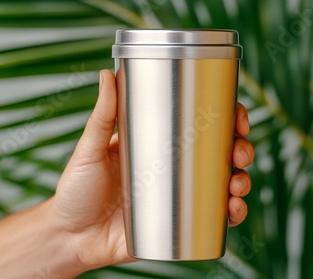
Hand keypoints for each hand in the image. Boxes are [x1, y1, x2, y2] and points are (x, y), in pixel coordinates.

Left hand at [50, 69, 254, 270]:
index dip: (226, 119)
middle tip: (240, 153)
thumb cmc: (75, 192)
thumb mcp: (89, 150)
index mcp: (157, 146)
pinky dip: (231, 215)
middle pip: (219, 154)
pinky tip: (233, 211)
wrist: (71, 238)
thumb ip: (100, 117)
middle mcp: (173, 169)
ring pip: (223, 185)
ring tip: (237, 185)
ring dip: (241, 181)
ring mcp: (177, 197)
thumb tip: (106, 73)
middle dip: (240, 150)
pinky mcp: (177, 225)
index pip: (199, 125)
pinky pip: (212, 219)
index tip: (237, 117)